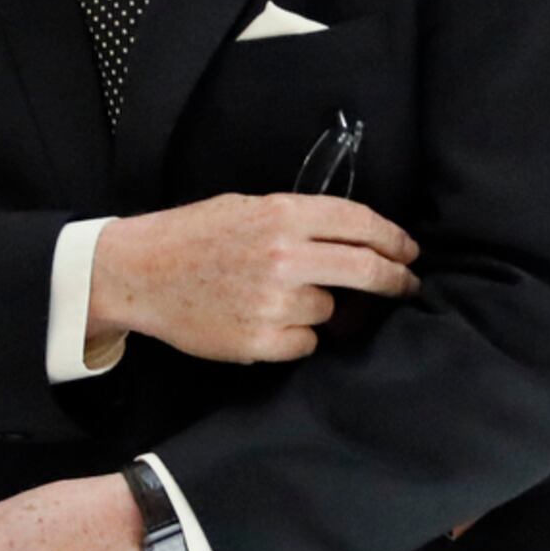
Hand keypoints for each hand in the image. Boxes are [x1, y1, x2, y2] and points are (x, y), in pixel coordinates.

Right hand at [89, 193, 418, 364]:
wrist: (140, 273)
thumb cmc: (194, 236)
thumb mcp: (248, 207)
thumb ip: (301, 220)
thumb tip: (356, 238)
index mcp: (283, 214)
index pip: (361, 223)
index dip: (394, 239)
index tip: (409, 252)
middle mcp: (285, 255)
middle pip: (367, 269)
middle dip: (396, 279)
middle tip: (407, 285)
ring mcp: (275, 301)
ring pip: (330, 311)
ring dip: (319, 307)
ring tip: (276, 297)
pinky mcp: (262, 340)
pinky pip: (305, 343)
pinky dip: (295, 336)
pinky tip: (261, 321)